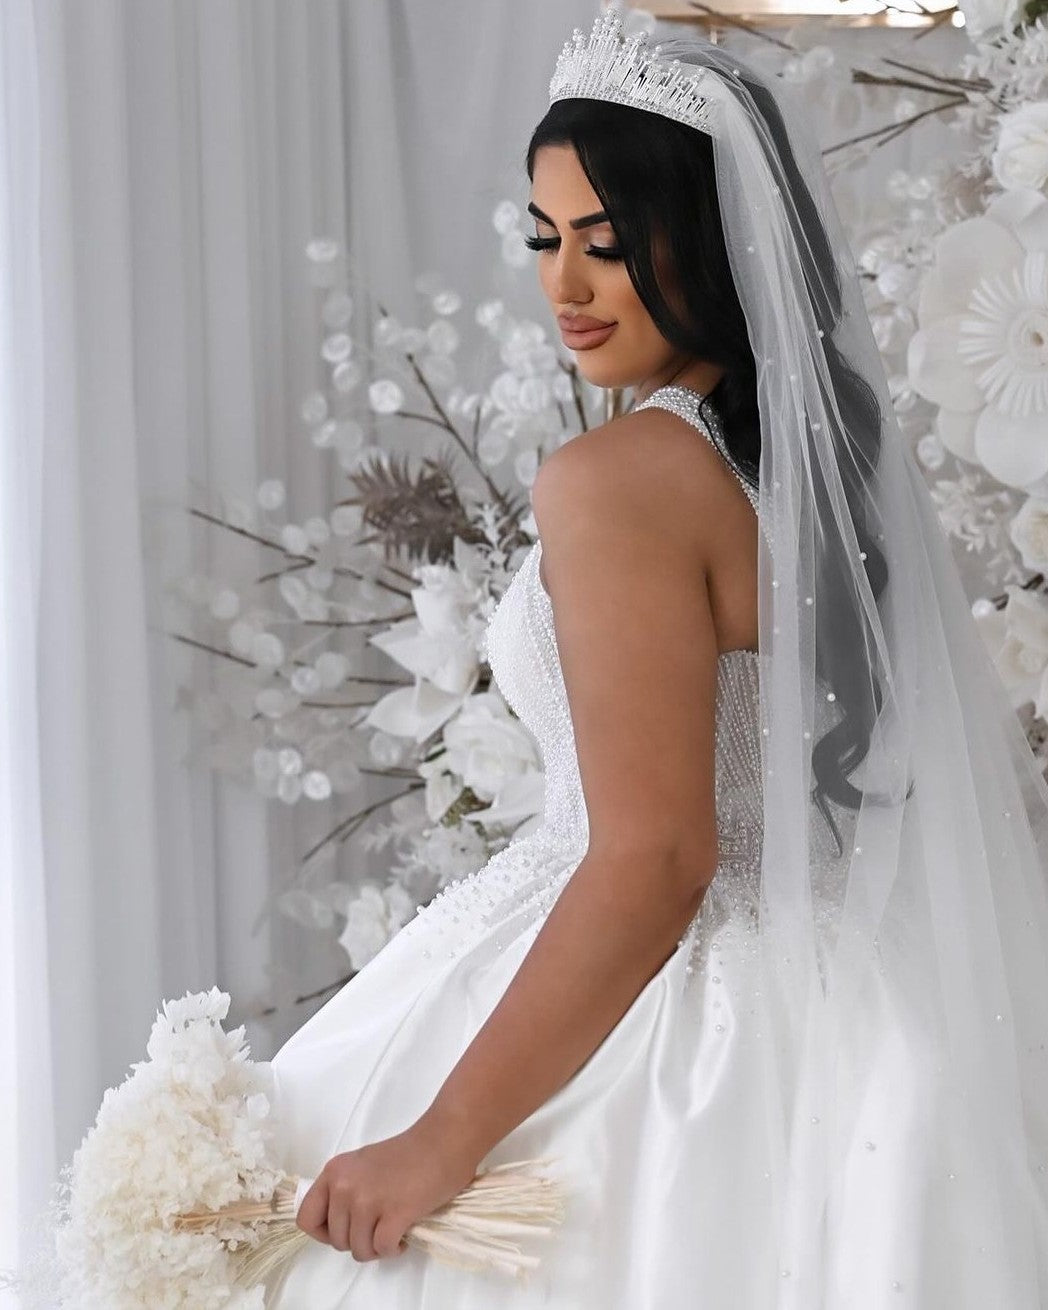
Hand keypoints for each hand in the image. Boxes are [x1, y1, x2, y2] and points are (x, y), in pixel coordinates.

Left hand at [295, 1119, 482, 1261]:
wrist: (443, 1140)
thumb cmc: (408, 1152)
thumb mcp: (362, 1165)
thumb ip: (345, 1189)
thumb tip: (340, 1224)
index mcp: (334, 1172)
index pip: (306, 1218)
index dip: (324, 1233)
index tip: (346, 1229)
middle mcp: (345, 1186)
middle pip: (336, 1240)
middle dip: (358, 1241)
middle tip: (377, 1229)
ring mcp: (368, 1200)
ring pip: (359, 1249)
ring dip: (376, 1248)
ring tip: (392, 1232)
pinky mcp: (394, 1213)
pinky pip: (381, 1249)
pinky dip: (393, 1250)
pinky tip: (403, 1237)